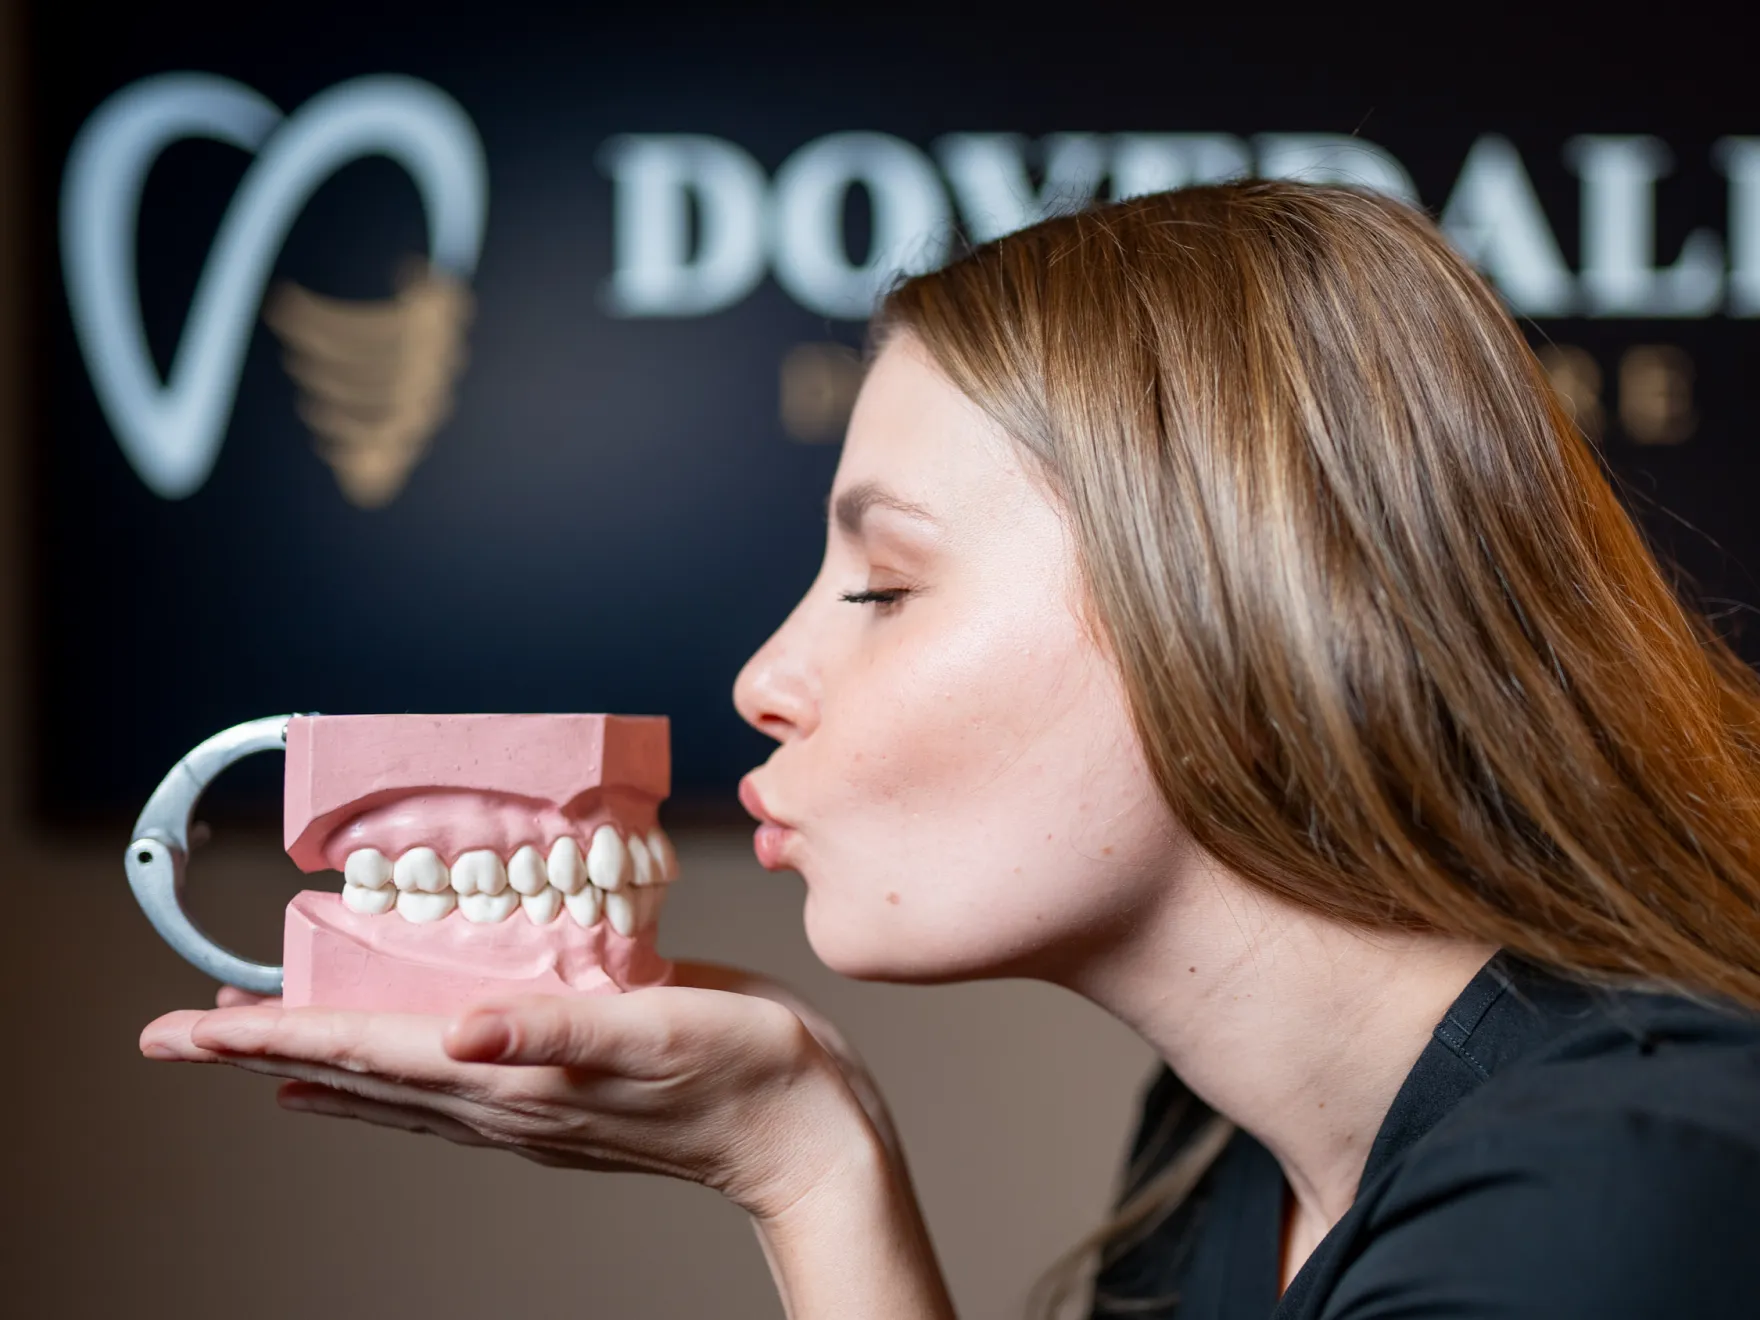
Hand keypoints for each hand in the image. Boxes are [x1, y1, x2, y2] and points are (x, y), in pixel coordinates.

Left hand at [139, 963, 885, 1221]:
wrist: (803, 1129)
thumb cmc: (744, 1069)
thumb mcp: (656, 1033)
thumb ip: (553, 1029)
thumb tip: (456, 1030)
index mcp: (514, 1077)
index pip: (363, 1050)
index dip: (270, 1036)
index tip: (188, 1028)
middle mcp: (503, 1101)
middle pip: (353, 1076)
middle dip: (262, 1052)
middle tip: (181, 1033)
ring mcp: (525, 1109)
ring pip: (386, 1088)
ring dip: (311, 1064)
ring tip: (251, 1046)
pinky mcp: (555, 1099)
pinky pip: (437, 1094)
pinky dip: (379, 1084)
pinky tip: (369, 1073)